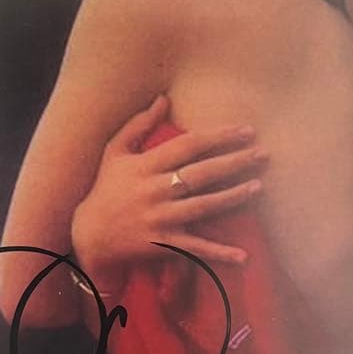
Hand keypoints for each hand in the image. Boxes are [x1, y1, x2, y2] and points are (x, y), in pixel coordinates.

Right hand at [70, 95, 266, 289]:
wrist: (89, 234)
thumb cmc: (106, 188)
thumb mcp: (115, 152)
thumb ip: (139, 124)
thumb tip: (163, 98)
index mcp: (146, 165)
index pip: (189, 145)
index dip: (219, 136)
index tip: (246, 130)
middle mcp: (155, 190)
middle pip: (202, 174)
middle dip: (235, 162)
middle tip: (263, 154)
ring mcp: (160, 219)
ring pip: (203, 207)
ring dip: (233, 197)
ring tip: (259, 186)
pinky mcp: (162, 244)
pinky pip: (195, 248)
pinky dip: (218, 253)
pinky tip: (243, 255)